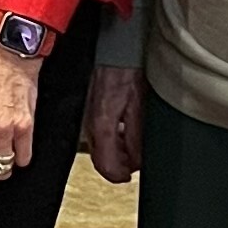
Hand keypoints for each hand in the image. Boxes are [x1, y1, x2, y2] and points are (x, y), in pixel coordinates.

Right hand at [85, 65, 144, 183]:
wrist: (115, 51)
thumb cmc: (126, 72)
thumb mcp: (139, 108)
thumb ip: (137, 138)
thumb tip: (137, 161)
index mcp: (102, 126)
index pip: (106, 166)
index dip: (121, 176)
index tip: (132, 175)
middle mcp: (91, 125)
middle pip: (102, 161)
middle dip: (121, 165)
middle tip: (137, 159)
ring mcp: (88, 118)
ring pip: (100, 149)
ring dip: (118, 152)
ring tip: (134, 142)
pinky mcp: (90, 112)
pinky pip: (100, 135)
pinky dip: (113, 139)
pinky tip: (125, 129)